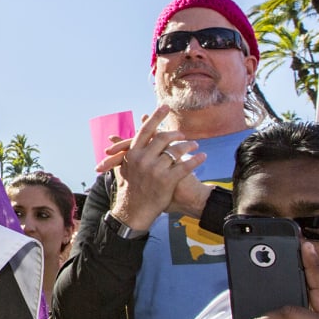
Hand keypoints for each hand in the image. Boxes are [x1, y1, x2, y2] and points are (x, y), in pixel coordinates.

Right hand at [106, 104, 205, 229]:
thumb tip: (115, 139)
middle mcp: (143, 159)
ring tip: (195, 145)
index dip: (155, 117)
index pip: (145, 130)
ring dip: (188, 145)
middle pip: (162, 138)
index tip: (164, 106)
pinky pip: (185, 166)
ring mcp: (155, 170)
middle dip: (175, 134)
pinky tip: (203, 156)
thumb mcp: (123, 168)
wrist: (133, 212)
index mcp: (133, 154)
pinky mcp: (167, 180)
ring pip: (175, 150)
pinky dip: (196, 159)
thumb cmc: (129, 190)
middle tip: (182, 134)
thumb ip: (124, 152)